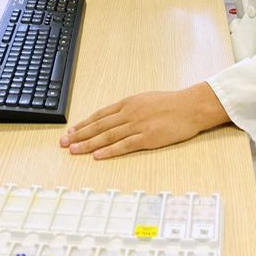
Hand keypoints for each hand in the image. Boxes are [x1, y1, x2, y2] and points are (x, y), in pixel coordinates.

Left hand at [59, 83, 228, 157]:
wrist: (191, 106)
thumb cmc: (171, 103)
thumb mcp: (145, 99)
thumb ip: (129, 108)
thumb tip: (115, 116)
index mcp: (127, 103)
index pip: (99, 115)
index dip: (83, 124)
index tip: (71, 131)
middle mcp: (128, 113)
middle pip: (98, 126)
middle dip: (79, 135)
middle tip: (64, 143)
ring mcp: (137, 125)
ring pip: (107, 136)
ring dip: (88, 144)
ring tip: (74, 150)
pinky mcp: (148, 137)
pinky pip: (124, 145)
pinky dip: (109, 150)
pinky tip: (97, 155)